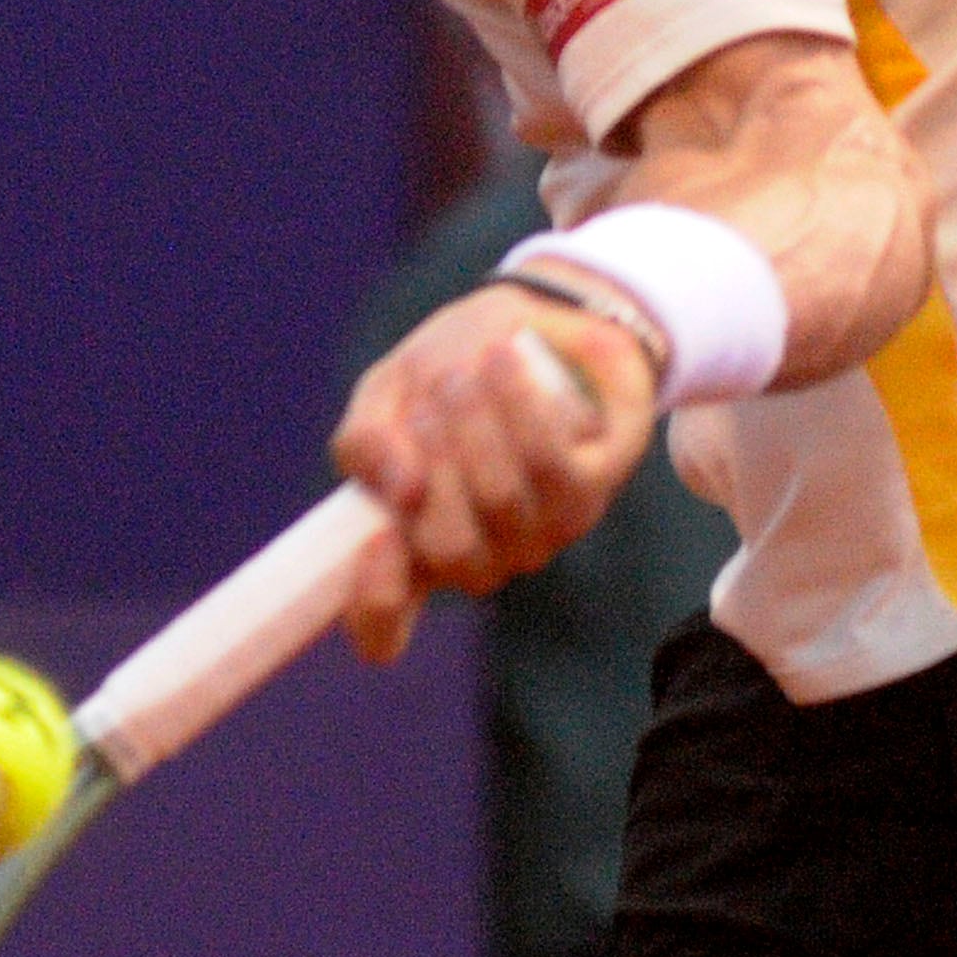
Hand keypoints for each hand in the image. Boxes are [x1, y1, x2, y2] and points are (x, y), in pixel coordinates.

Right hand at [328, 282, 660, 661]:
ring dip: (473, 425)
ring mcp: (536, 537)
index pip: (382, 627)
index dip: (375, 601)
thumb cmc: (445, 373)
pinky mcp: (588, 493)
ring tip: (460, 367)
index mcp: (413, 552)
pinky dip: (519, 409)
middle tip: (428, 389)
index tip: (376, 537)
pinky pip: (550, 463)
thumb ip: (368, 441)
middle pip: (446, 545)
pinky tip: (501, 363)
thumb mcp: (386, 395)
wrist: (533, 329)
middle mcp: (477, 561)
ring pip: (498, 499)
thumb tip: (400, 487)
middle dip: (431, 456)